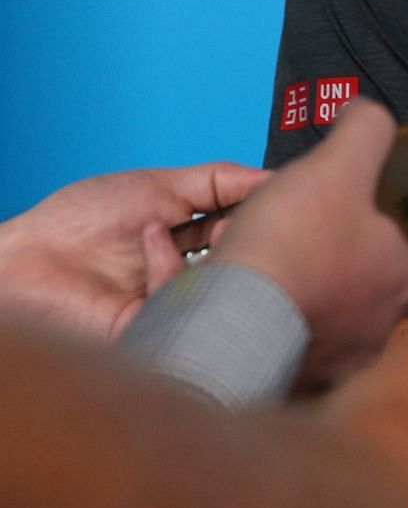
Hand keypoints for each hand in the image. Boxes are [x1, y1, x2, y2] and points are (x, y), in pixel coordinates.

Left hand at [0, 160, 264, 339]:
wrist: (25, 257)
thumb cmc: (77, 220)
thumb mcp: (161, 185)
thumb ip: (220, 180)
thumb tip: (273, 178)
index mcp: (191, 245)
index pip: (245, 235)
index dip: (263, 218)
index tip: (281, 198)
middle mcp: (188, 275)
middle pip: (244, 265)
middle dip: (251, 239)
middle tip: (252, 217)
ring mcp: (174, 304)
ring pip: (225, 291)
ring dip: (220, 253)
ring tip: (203, 227)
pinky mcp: (156, 329)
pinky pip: (187, 307)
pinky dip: (172, 268)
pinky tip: (152, 244)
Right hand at [212, 101, 407, 387]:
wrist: (227, 319)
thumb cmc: (291, 248)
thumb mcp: (337, 166)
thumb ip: (365, 133)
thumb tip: (369, 111)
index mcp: (401, 281)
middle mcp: (375, 332)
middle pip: (388, 316)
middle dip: (365, 293)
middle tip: (334, 272)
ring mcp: (332, 366)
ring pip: (335, 341)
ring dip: (316, 317)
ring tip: (285, 291)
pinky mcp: (286, 386)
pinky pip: (289, 366)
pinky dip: (275, 343)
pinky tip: (256, 323)